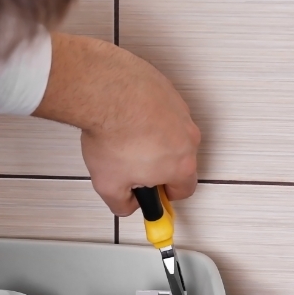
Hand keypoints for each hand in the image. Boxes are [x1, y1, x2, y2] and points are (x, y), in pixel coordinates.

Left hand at [32, 33, 200, 215]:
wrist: (105, 91)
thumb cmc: (112, 135)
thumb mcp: (109, 185)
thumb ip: (122, 204)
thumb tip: (128, 204)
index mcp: (182, 165)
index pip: (185, 189)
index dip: (166, 194)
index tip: (151, 192)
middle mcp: (188, 136)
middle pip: (178, 159)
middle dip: (157, 165)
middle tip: (131, 164)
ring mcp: (180, 110)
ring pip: (170, 132)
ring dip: (152, 137)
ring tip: (123, 136)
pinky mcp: (168, 90)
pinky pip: (160, 109)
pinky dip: (146, 114)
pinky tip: (124, 115)